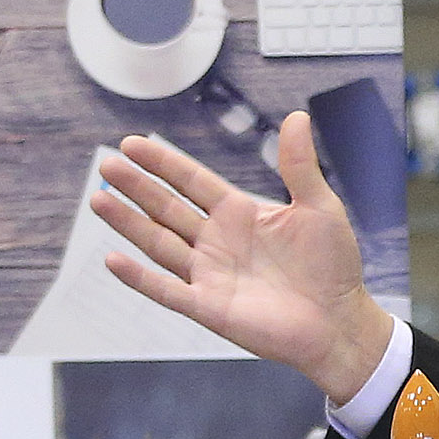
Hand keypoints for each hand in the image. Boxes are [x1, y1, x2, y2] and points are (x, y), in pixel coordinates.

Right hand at [95, 116, 393, 405]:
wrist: (341, 321)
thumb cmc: (333, 266)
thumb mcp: (319, 206)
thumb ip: (299, 165)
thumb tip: (297, 116)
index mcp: (239, 214)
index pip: (191, 181)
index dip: (163, 163)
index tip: (133, 143)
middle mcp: (217, 242)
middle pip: (166, 208)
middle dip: (136, 187)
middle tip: (106, 165)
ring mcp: (209, 275)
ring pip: (158, 243)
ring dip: (128, 223)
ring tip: (98, 199)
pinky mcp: (209, 307)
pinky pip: (166, 290)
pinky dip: (139, 278)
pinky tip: (112, 259)